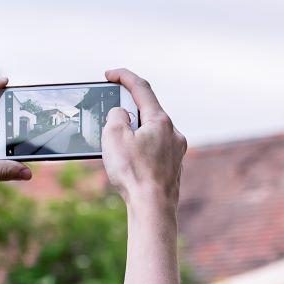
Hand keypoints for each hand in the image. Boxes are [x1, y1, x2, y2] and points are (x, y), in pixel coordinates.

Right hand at [100, 68, 185, 210]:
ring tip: (115, 144)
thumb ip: (116, 116)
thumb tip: (122, 114)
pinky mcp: (172, 168)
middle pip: (148, 111)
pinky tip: (128, 162)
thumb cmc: (134, 174)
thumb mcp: (114, 136)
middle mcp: (173, 133)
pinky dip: (140, 149)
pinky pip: (154, 150)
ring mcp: (175, 152)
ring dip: (133, 131)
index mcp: (160, 121)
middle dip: (127, 108)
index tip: (109, 74)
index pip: (141, 88)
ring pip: (151, 132)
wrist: (153, 209)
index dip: (124, 77)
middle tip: (108, 112)